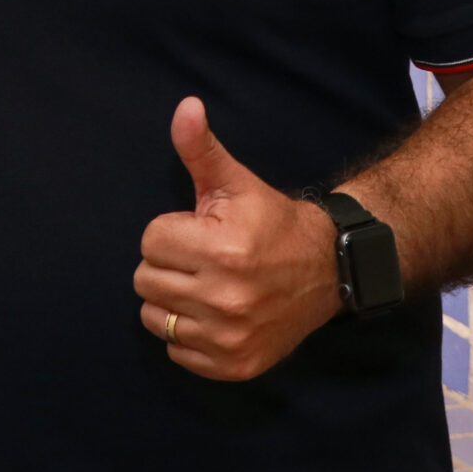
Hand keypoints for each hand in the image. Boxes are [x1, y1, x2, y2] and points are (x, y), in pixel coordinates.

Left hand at [132, 96, 342, 381]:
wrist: (326, 270)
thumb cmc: (269, 221)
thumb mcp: (235, 182)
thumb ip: (200, 147)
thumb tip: (185, 106)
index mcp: (222, 250)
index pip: (149, 242)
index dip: (171, 232)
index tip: (200, 232)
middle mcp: (226, 298)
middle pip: (145, 281)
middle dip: (168, 265)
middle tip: (201, 259)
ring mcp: (230, 337)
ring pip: (154, 319)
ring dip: (171, 301)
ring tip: (205, 286)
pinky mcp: (234, 365)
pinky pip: (176, 352)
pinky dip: (187, 335)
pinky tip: (213, 315)